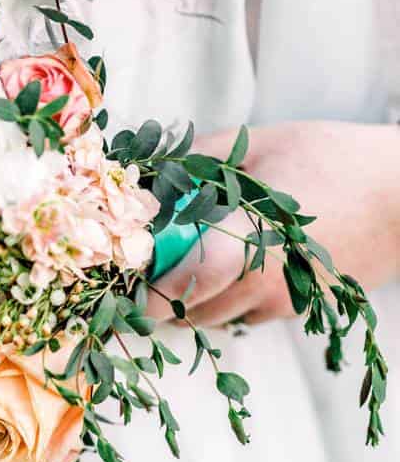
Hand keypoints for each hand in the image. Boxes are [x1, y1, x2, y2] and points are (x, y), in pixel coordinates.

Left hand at [146, 121, 399, 326]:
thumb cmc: (335, 159)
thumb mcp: (259, 144)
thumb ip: (195, 158)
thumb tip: (147, 170)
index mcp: (243, 246)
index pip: (174, 292)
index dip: (142, 292)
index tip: (125, 272)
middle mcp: (263, 286)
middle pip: (188, 313)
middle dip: (162, 292)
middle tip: (151, 257)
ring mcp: (288, 302)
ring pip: (219, 317)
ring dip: (196, 295)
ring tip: (194, 252)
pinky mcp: (307, 307)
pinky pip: (251, 313)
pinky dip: (232, 295)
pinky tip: (238, 258)